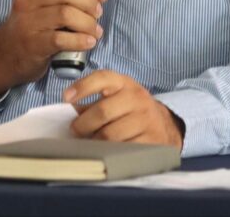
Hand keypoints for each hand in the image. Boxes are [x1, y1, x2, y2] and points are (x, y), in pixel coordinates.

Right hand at [0, 0, 107, 104]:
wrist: (7, 54)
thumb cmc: (33, 24)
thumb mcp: (44, 2)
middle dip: (89, 2)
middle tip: (98, 13)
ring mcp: (28, 21)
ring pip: (66, 14)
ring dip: (88, 23)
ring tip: (95, 31)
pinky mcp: (33, 43)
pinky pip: (61, 38)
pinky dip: (81, 40)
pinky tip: (89, 42)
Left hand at [65, 70, 184, 148]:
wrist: (164, 125)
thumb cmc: (130, 110)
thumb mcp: (115, 98)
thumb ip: (92, 103)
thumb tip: (69, 113)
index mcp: (124, 83)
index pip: (102, 78)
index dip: (82, 86)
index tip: (66, 98)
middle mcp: (137, 98)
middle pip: (102, 111)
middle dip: (83, 124)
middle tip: (76, 130)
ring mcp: (146, 119)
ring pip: (111, 134)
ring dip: (95, 141)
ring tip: (91, 142)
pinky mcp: (151, 140)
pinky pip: (123, 149)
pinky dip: (110, 152)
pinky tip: (107, 150)